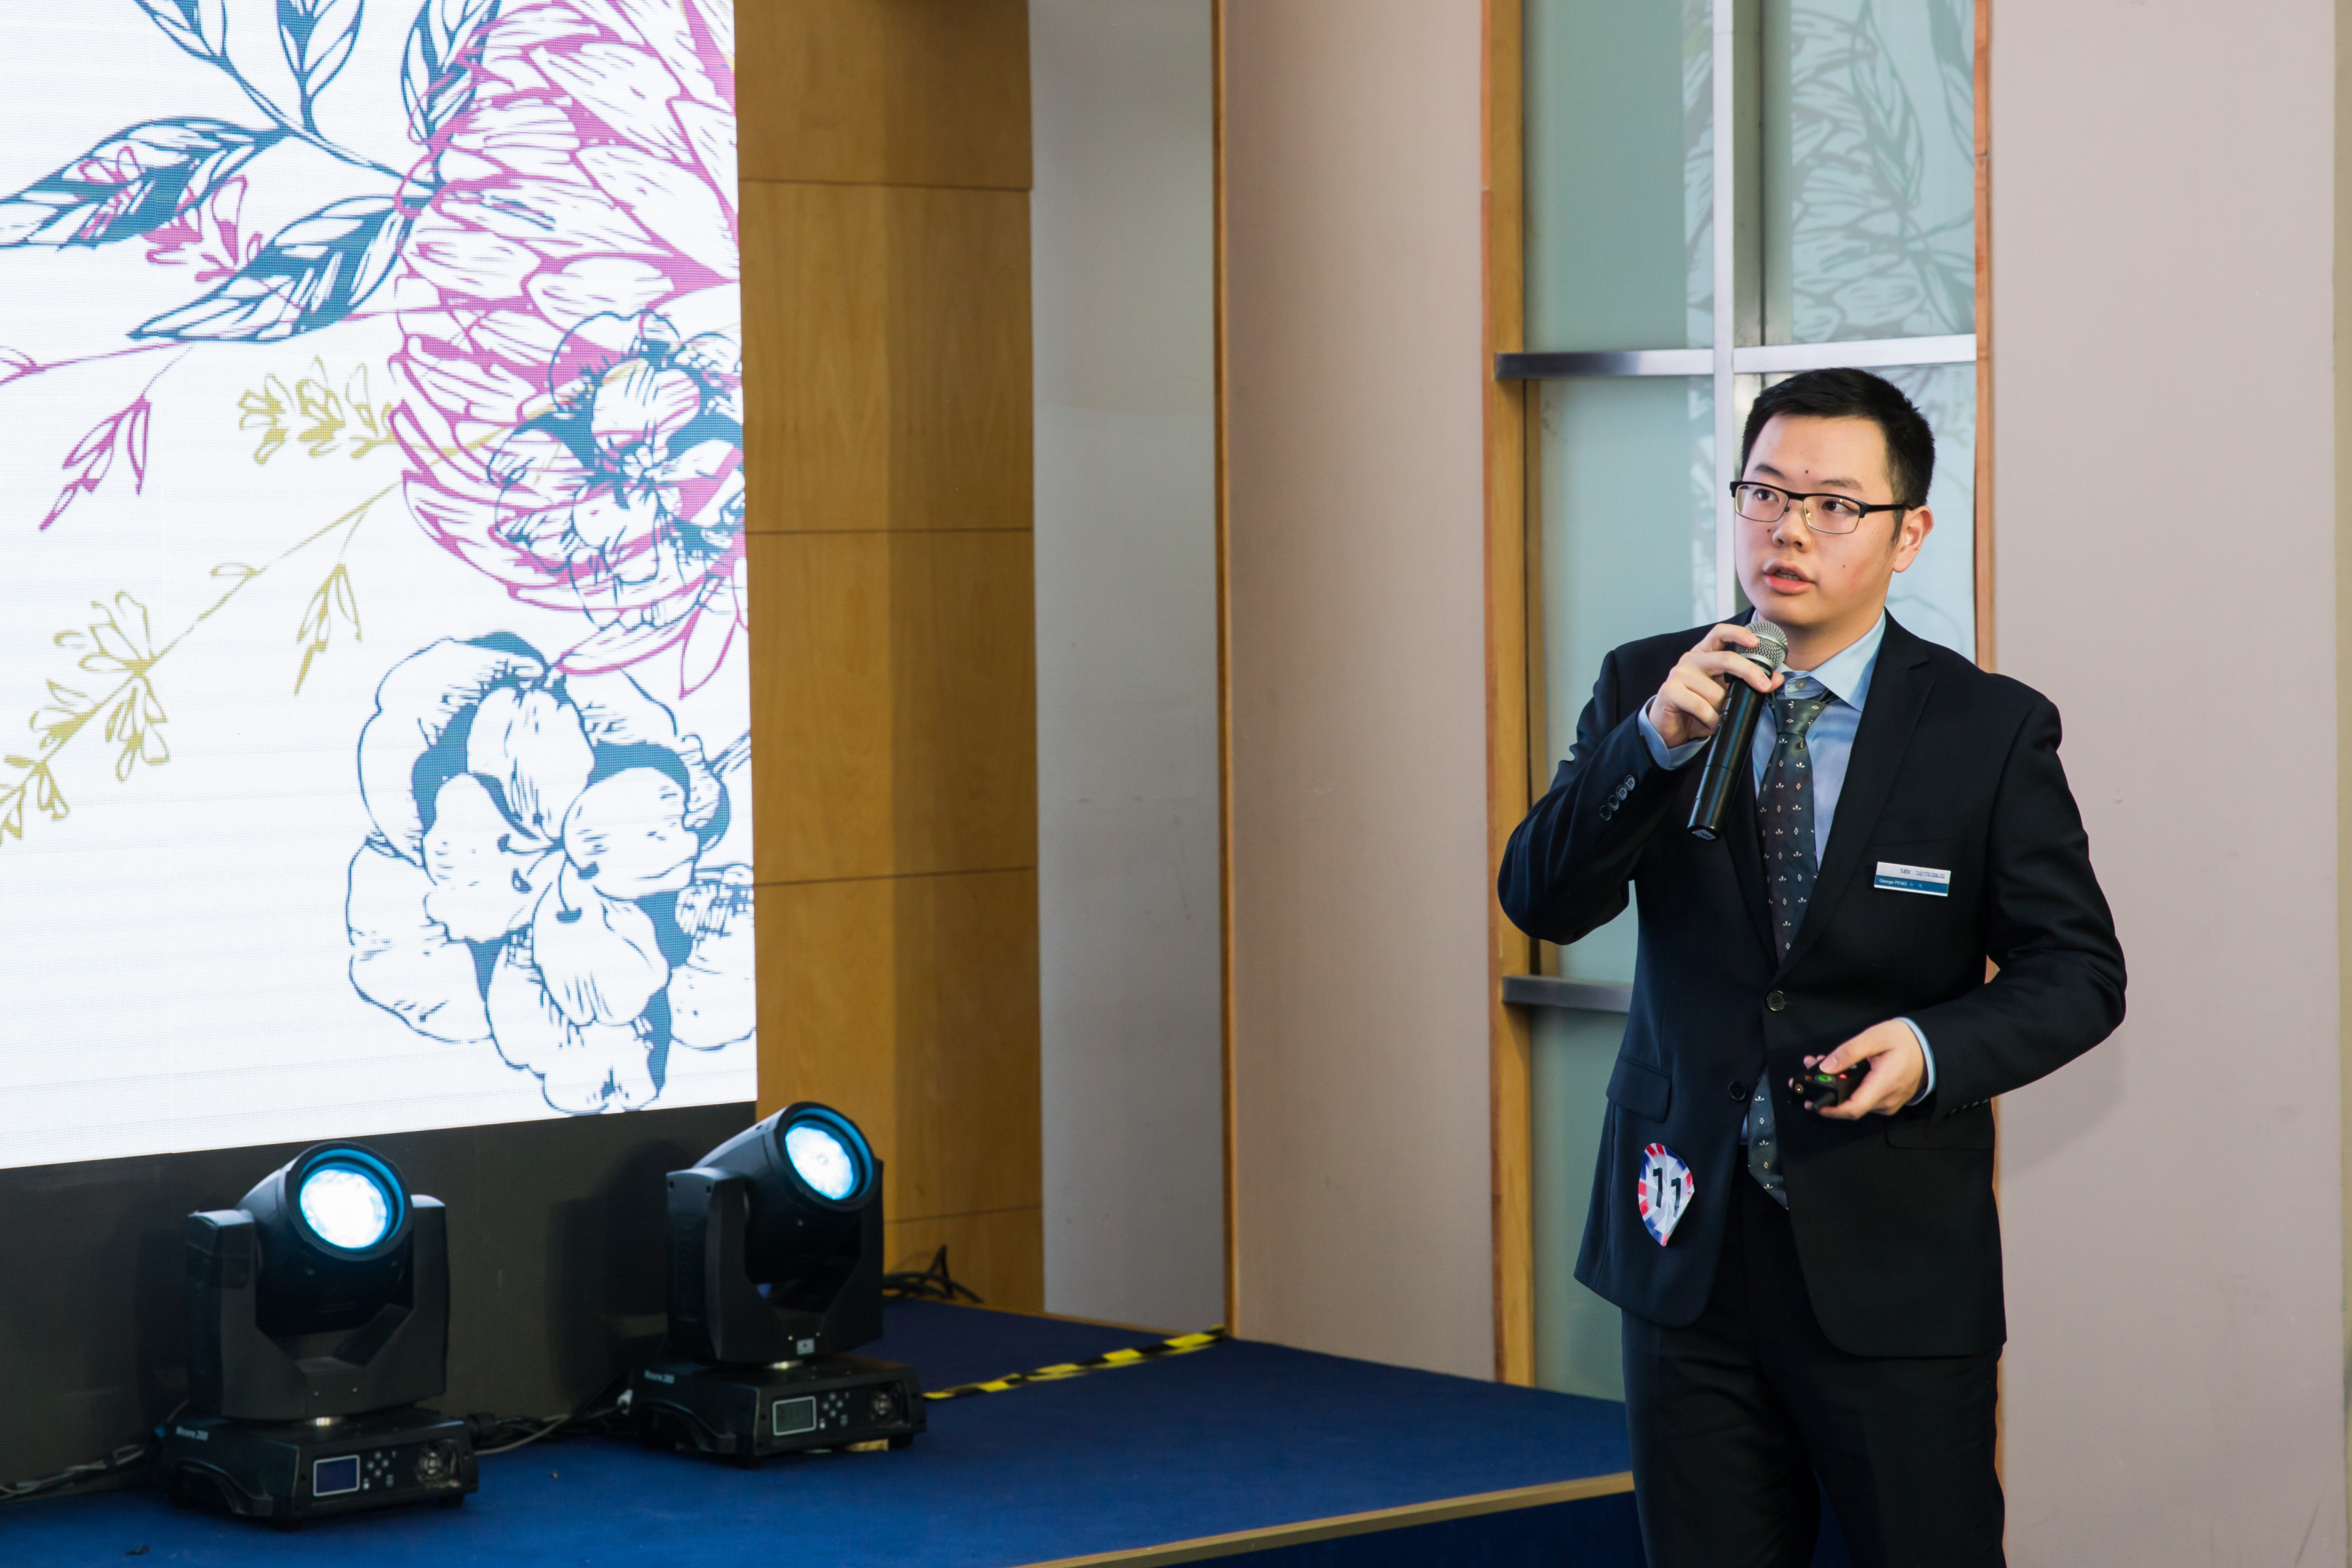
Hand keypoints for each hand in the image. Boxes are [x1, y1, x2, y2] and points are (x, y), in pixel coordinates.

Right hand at [1645, 624, 1784, 750]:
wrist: (1669, 727)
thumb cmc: (1697, 708)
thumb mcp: (1726, 693)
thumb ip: (1748, 683)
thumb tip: (1776, 678)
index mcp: (1704, 654)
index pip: (1720, 633)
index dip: (1738, 633)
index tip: (1755, 641)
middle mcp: (1691, 659)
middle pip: (1725, 658)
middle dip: (1749, 672)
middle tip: (1763, 686)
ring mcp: (1678, 674)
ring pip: (1715, 691)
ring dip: (1723, 708)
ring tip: (1720, 716)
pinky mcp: (1670, 691)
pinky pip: (1701, 706)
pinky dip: (1711, 719)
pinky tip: (1711, 723)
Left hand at [1801, 1020, 1922, 1119]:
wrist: (1931, 1048)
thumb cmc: (1906, 1041)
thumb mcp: (1876, 1038)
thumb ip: (1850, 1052)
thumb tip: (1826, 1067)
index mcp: (1884, 1085)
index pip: (1852, 1109)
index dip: (1829, 1109)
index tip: (1812, 1101)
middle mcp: (1886, 1101)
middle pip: (1850, 1106)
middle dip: (1827, 1091)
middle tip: (1811, 1068)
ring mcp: (1888, 1103)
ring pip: (1856, 1102)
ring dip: (1837, 1087)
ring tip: (1823, 1063)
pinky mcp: (1888, 1101)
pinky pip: (1865, 1099)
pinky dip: (1849, 1088)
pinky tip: (1841, 1071)